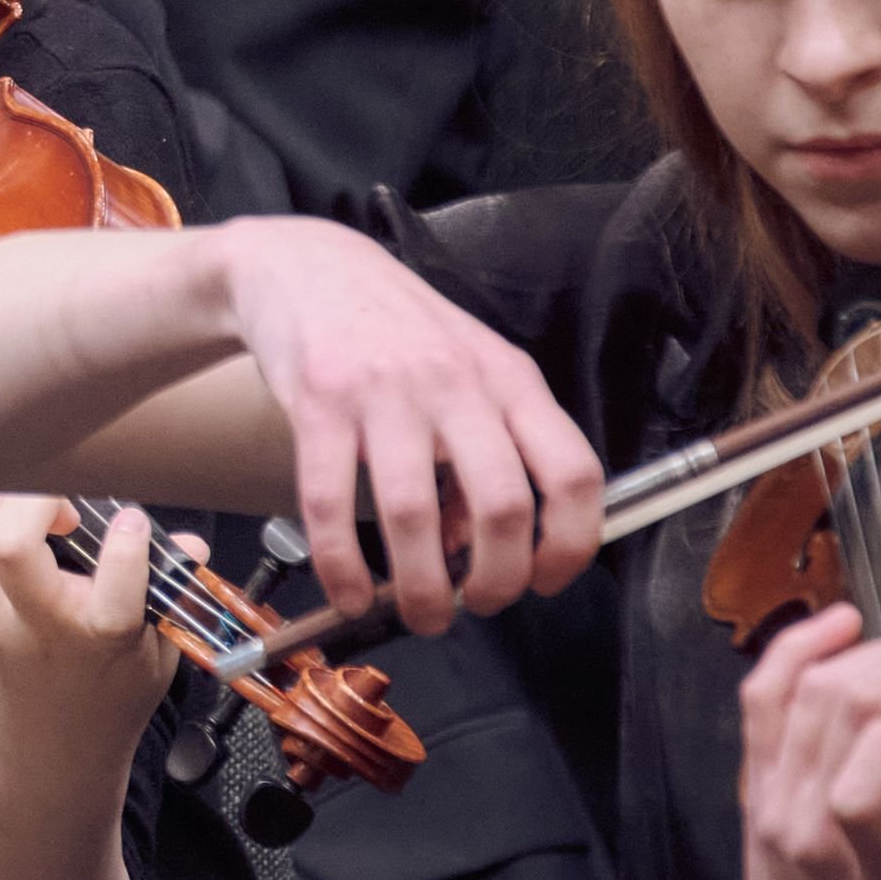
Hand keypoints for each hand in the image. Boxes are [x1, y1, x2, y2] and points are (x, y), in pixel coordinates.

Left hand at [0, 494, 182, 772]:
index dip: (130, 540)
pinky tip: (6, 506)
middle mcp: (28, 627)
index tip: (134, 522)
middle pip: (8, 540)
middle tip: (68, 504)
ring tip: (38, 501)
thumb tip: (190, 540)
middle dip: (42, 494)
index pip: (114, 581)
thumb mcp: (154, 664)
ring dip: (5, 488)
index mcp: (95, 641)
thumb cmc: (104, 710)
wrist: (36, 768)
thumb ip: (170, 598)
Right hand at [220, 218, 599, 630]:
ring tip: (415, 613)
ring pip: (415, 515)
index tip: (546, 581)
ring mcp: (385, 392)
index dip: (571, 544)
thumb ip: (487, 449)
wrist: (306, 266)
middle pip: (504, 506)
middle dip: (495, 582)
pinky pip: (330, 504)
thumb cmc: (396, 329)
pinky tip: (347, 590)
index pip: (574, 472)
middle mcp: (456, 383)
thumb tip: (478, 544)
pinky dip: (341, 565)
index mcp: (509, 379)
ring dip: (418, 588)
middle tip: (473, 605)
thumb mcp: (468, 370)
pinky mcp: (318, 402)